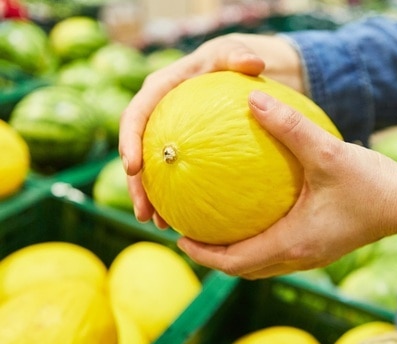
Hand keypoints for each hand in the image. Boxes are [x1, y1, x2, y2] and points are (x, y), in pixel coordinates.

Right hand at [118, 33, 301, 225]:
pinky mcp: (181, 147)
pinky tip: (187, 219)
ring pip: (152, 170)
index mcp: (159, 89)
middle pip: (137, 151)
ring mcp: (167, 133)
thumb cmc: (233, 60)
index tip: (133, 167)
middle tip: (143, 212)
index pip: (136, 114)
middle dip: (136, 184)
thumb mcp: (234, 53)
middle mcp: (157, 113)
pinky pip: (174, 173)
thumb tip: (253, 64)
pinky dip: (178, 195)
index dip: (129, 141)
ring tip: (159, 225)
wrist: (235, 69)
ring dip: (152, 199)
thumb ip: (239, 56)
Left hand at [177, 90, 396, 278]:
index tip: (179, 236)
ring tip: (212, 227)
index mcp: (294, 242)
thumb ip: (288, 126)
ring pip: (259, 264)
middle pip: (242, 269)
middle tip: (188, 232)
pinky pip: (276, 253)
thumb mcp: (328, 151)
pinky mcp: (319, 247)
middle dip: (211, 256)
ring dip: (232, 252)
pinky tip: (251, 216)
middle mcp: (298, 256)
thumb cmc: (372, 182)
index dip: (202, 254)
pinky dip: (255, 244)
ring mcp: (310, 256)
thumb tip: (251, 100)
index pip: (234, 262)